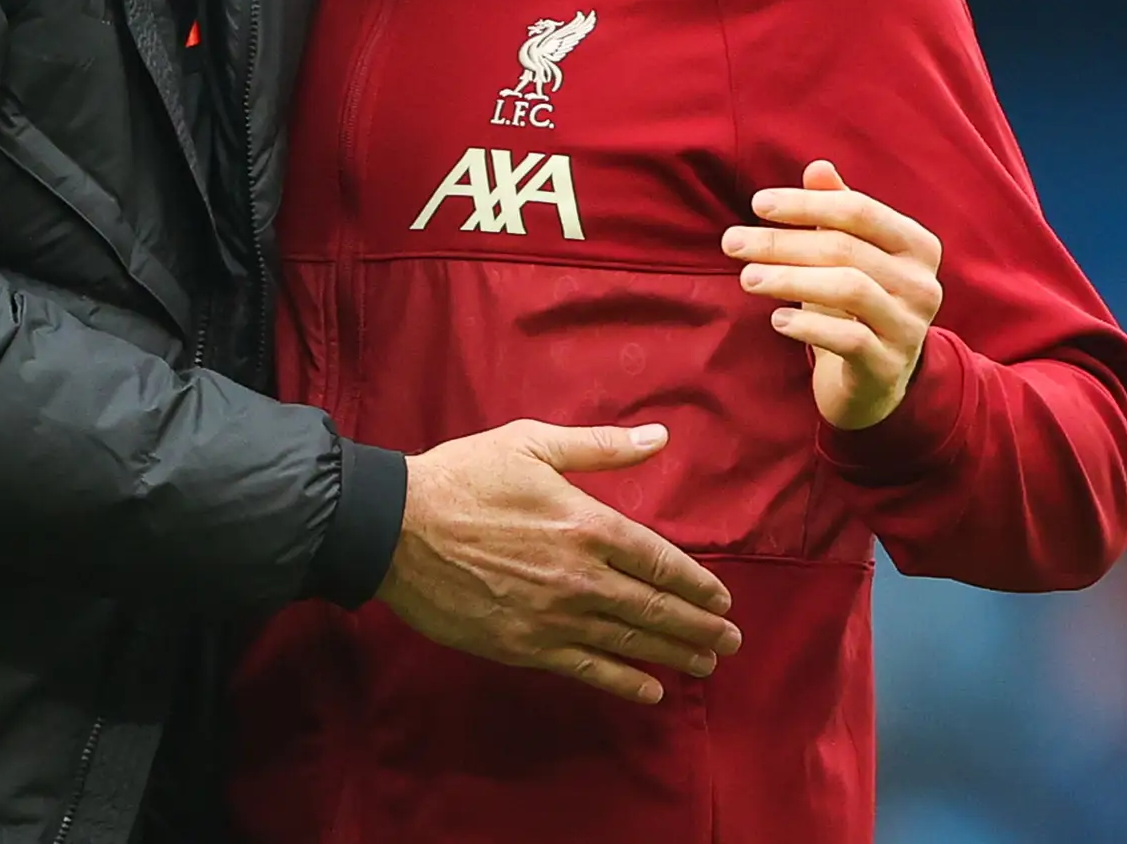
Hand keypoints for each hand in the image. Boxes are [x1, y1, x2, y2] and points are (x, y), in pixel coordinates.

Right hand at [379, 419, 741, 705]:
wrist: (396, 528)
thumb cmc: (464, 477)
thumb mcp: (532, 443)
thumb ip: (600, 447)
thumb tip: (658, 436)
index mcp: (587, 523)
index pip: (660, 561)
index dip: (696, 584)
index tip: (722, 599)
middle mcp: (581, 575)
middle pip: (655, 608)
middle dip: (699, 627)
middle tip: (730, 641)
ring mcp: (554, 616)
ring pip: (630, 642)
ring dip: (674, 655)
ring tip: (706, 665)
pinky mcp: (525, 646)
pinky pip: (587, 669)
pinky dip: (624, 682)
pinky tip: (650, 691)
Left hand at [723, 161, 944, 430]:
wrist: (875, 379)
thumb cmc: (855, 302)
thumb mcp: (848, 253)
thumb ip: (836, 210)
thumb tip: (818, 167)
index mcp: (917, 245)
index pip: (859, 210)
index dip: (806, 204)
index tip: (758, 204)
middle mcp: (923, 284)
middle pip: (845, 249)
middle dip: (782, 242)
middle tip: (732, 242)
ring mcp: (909, 327)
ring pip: (848, 289)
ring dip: (789, 279)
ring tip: (746, 278)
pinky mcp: (888, 366)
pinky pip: (848, 339)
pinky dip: (807, 325)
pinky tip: (776, 320)